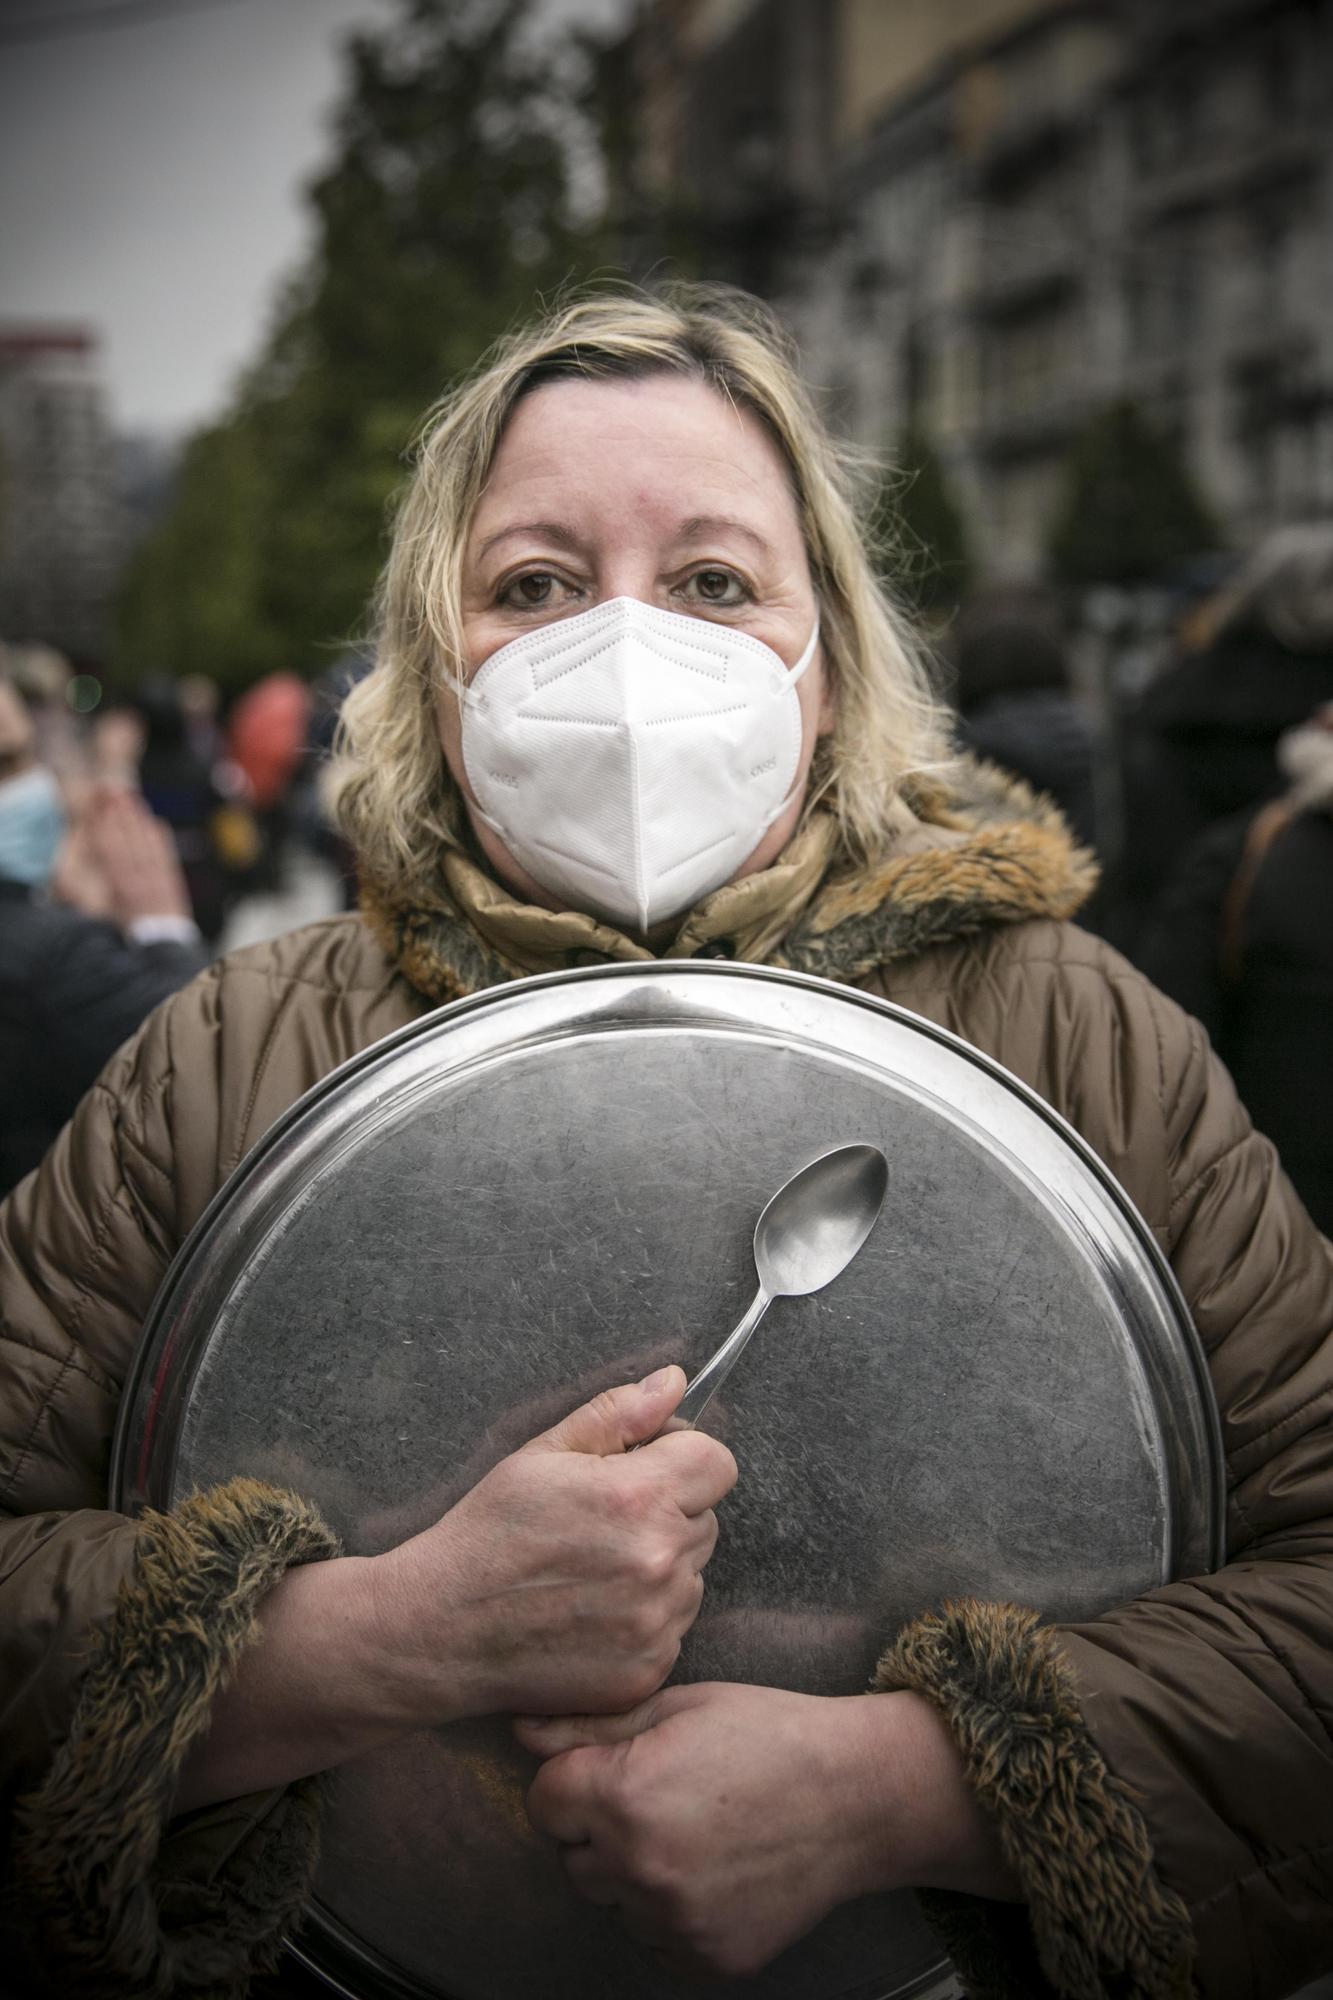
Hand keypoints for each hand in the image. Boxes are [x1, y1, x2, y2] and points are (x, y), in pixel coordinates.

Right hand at [87, 784, 192, 925]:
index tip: (98, 807)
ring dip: (139, 819)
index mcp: (121, 888)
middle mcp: (141, 880)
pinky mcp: (172, 882)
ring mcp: (159, 879)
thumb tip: (79, 870)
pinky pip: (166, 854)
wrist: (163, 946)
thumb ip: (97, 890)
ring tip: (132, 798)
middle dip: (120, 814)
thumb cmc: (128, 933)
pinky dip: (161, 837)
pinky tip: (156, 822)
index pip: (110, 851)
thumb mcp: (107, 914)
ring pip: (148, 844)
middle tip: (114, 790)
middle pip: (128, 840)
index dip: (103, 827)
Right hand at [367, 1366, 736, 1725]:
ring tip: (592, 1571)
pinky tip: (592, 1613)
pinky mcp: (648, 1670)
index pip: (718, 1463)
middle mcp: (658, 1561)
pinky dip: (645, 1618)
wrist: (441, 1629)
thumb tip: (673, 1382)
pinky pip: (674, 1627)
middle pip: (706, 1518)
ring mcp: (656, 1622)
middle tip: (603, 1524)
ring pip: (692, 1575)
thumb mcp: (542, 1454)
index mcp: (637, 1497)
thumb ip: (617, 1415)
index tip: (648, 1469)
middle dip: (668, 1512)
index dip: (684, 1459)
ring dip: (661, 1568)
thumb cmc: (488, 1534)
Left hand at [518, 1683, 1018, 1977]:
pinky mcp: (705, 1959)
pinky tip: (715, 1869)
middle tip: (661, 1794)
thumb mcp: (679, 1707)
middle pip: (572, 1856)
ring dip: (632, 1872)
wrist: (856, 1798)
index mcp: (625, 1796)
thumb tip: (520, 1730)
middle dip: (599, 1826)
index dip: (573, 1778)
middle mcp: (641, 1869)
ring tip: (693, 1829)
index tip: (612, 1766)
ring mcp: (673, 1923)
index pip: (543, 1801)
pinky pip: (654, 1939)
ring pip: (612, 1901)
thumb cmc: (767, 1733)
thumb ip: (592, 1725)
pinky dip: (671, 1912)